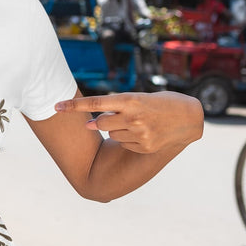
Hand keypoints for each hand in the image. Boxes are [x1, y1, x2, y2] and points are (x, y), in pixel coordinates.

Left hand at [54, 91, 203, 153]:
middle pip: (100, 123)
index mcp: (130, 99)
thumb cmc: (159, 103)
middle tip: (111, 119)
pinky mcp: (144, 146)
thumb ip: (114, 109)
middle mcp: (133, 116)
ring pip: (111, 134)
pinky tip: (144, 133)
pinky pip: (124, 143)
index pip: (95, 103)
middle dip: (99, 123)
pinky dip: (128, 139)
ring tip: (137, 123)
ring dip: (117, 130)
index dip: (73, 106)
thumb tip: (90, 124)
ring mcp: (139, 133)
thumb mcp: (138, 99)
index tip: (56, 106)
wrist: (188, 117)